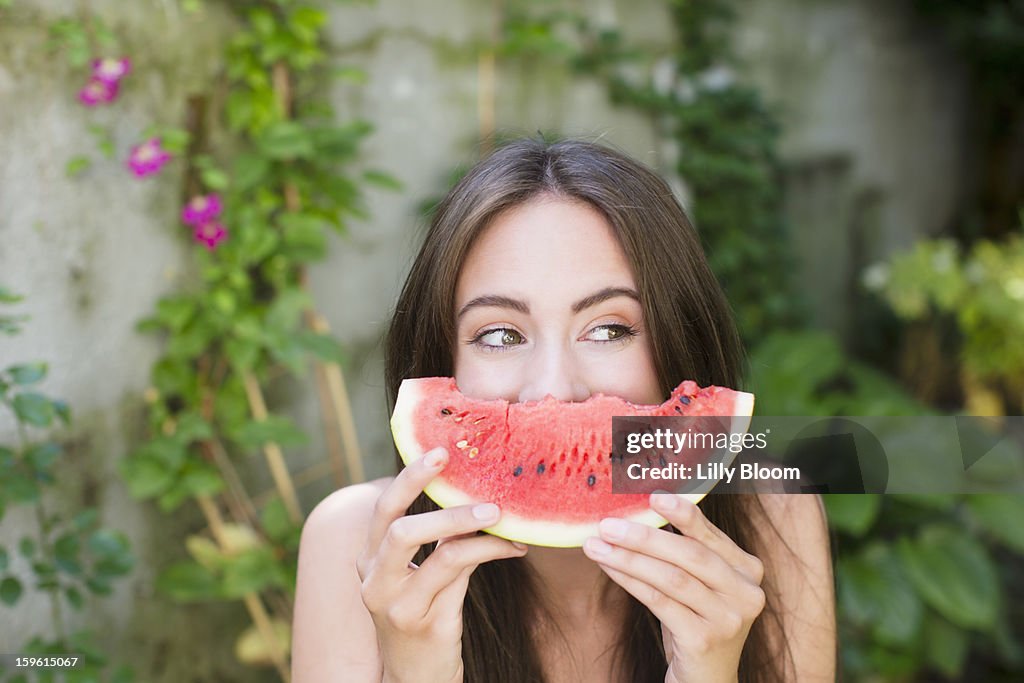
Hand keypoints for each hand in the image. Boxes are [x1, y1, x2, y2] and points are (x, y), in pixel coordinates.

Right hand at [356, 447, 527, 682]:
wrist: (415, 680)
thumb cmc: (422, 618)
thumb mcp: (417, 577)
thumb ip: (434, 541)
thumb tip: (473, 494)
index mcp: (368, 562)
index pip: (383, 510)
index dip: (410, 478)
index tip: (439, 450)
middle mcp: (374, 583)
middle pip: (398, 528)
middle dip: (428, 492)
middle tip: (459, 467)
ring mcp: (398, 607)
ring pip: (438, 554)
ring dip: (471, 526)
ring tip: (500, 513)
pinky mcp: (427, 626)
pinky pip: (462, 576)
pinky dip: (490, 553)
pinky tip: (513, 547)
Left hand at [582, 493, 764, 682]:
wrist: (706, 679)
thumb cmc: (696, 621)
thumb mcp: (701, 584)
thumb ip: (688, 551)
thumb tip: (642, 511)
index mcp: (749, 570)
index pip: (710, 535)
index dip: (684, 513)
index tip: (654, 496)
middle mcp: (746, 593)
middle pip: (690, 554)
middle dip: (645, 536)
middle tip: (608, 524)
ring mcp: (728, 619)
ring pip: (671, 578)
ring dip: (629, 558)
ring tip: (597, 544)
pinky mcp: (704, 640)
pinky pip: (660, 602)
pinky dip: (630, 581)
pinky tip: (609, 567)